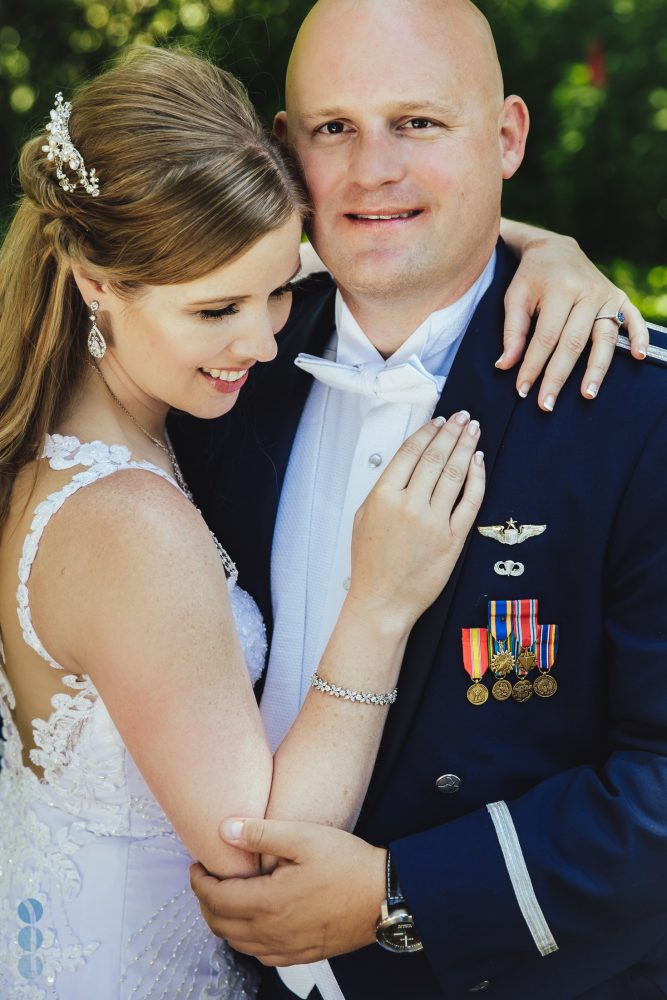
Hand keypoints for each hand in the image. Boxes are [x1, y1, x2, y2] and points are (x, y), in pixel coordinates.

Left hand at [190, 817, 385, 965]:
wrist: (385, 895)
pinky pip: (261, 954)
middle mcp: (273, 932)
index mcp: (268, 903)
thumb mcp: (304, 837)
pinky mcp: (302, 954)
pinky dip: (245, 938)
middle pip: (220, 925)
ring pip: (238, 943)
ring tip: (226, 895)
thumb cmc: (347, 862)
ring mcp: (288, 948)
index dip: (199, 882)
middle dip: (205, 901)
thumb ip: (262, 834)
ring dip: (223, 920)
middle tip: (207, 878)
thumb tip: (224, 829)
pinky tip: (253, 920)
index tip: (197, 865)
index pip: (215, 899)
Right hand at [347, 412, 484, 632]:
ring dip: (466, 447)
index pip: (410, 452)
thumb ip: (383, 488)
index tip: (438, 421)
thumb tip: (405, 462)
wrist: (383, 601)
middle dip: (452, 432)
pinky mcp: (453, 539)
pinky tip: (479, 462)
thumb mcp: (363, 517)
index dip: (427, 432)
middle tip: (462, 417)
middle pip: (436, 457)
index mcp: (383, 496)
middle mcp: (409, 505)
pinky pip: (470, 501)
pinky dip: (477, 478)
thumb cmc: (370, 563)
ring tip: (473, 430)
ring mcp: (433, 522)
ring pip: (455, 473)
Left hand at [499, 231, 647, 410]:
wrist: (556, 249)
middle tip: (546, 403)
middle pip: (573, 342)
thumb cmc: (532, 277)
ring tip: (587, 394)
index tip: (522, 390)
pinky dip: (638, 337)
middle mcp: (586, 292)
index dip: (533, 365)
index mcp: (559, 289)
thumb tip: (506, 366)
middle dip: (558, 376)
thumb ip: (513, 331)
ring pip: (604, 337)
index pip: (545, 337)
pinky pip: (634, 319)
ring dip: (597, 368)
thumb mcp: (515, 297)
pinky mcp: (619, 297)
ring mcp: (606, 295)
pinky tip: (637, 357)